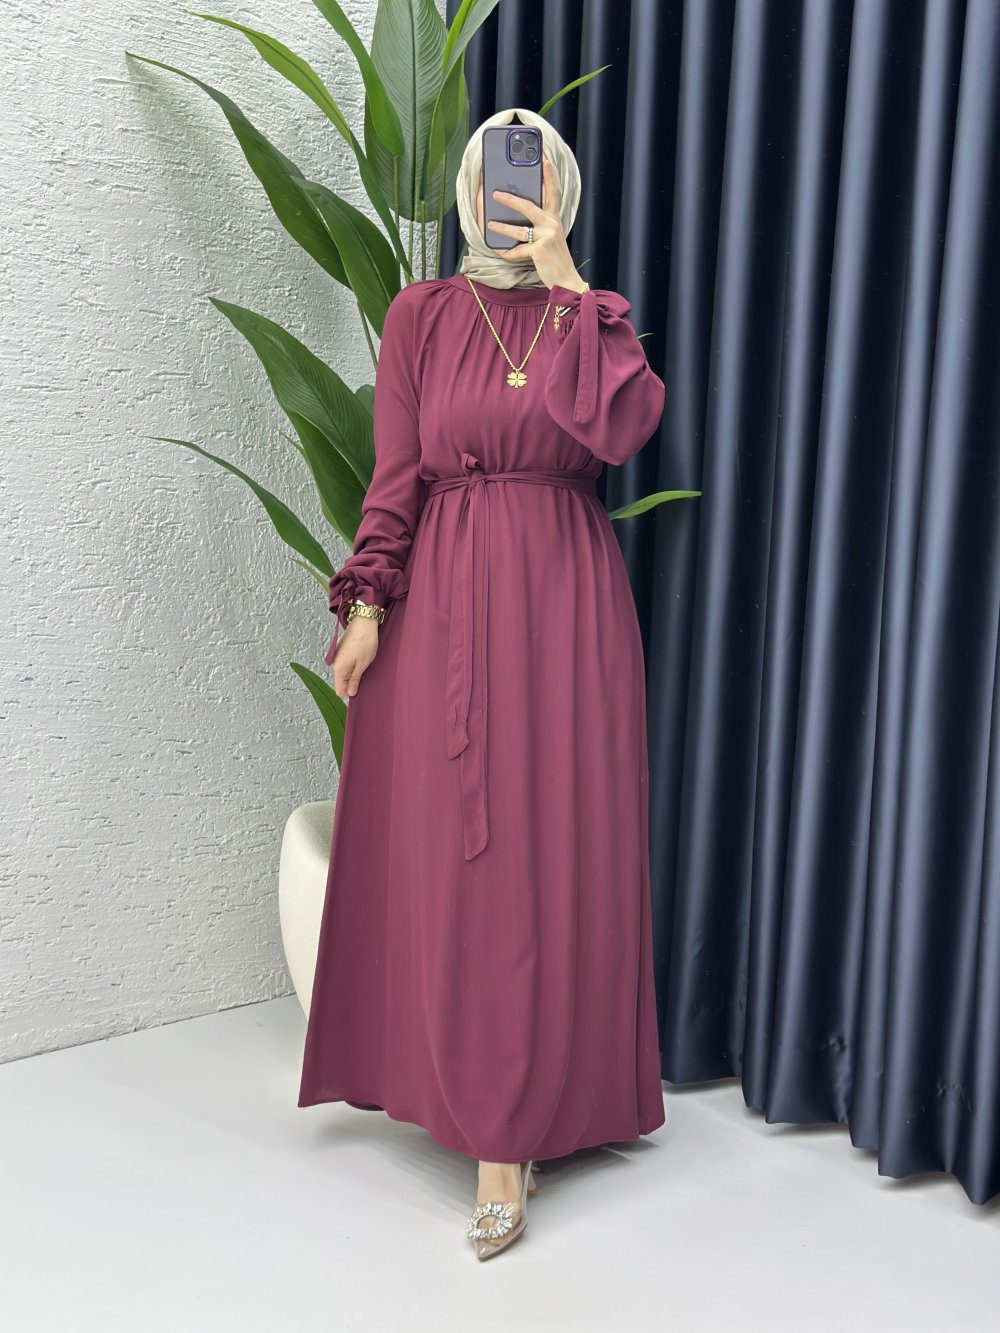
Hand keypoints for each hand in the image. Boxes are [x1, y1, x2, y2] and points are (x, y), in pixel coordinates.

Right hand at [331, 616, 378, 699]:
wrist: (363, 621)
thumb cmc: (365, 641)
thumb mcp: (363, 664)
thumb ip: (355, 680)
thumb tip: (350, 693)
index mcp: (339, 669)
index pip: (339, 690)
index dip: (350, 692)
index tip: (360, 688)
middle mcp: (334, 663)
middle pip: (341, 681)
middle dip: (352, 682)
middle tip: (365, 673)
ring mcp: (336, 656)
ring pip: (344, 672)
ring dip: (353, 672)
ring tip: (364, 663)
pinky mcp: (340, 651)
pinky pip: (344, 664)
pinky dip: (352, 664)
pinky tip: (361, 657)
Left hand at [487, 152, 586, 291]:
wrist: (567, 279)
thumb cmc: (555, 257)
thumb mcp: (551, 236)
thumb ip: (541, 224)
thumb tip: (518, 217)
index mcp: (554, 217)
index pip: (552, 190)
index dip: (548, 172)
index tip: (542, 156)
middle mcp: (552, 223)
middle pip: (529, 205)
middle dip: (510, 199)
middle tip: (495, 193)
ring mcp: (547, 236)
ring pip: (519, 229)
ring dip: (502, 227)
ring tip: (490, 223)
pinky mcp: (540, 250)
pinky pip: (519, 250)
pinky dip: (508, 252)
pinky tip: (499, 251)